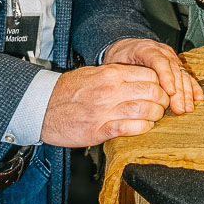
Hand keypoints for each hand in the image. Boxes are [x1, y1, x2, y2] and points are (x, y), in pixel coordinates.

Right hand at [41, 63, 170, 146]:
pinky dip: (142, 129)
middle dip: (162, 101)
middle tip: (161, 106)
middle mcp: (111, 90)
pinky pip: (129, 129)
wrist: (41, 107)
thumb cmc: (67, 90)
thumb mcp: (93, 73)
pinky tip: (143, 127)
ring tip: (152, 118)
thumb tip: (141, 79)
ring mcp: (105, 111)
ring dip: (155, 116)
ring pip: (145, 110)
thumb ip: (116, 75)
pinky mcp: (98, 130)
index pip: (150, 75)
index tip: (161, 91)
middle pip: (153, 92)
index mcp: (110, 74)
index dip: (161, 84)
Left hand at [103, 36, 202, 114]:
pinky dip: (193, 87)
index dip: (166, 77)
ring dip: (186, 92)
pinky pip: (186, 75)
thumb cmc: (119, 59)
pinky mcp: (175, 64)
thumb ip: (124, 76)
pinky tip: (197, 98)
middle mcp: (161, 51)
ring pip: (182, 74)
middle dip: (178, 91)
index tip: (170, 92)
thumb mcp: (116, 64)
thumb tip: (129, 96)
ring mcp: (170, 57)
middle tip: (179, 108)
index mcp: (145, 49)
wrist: (125, 48)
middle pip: (174, 70)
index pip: (158, 61)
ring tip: (187, 108)